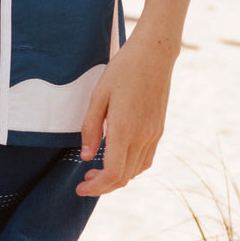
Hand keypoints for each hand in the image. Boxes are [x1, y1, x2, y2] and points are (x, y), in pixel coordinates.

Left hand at [76, 23, 176, 196]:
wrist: (155, 53)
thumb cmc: (123, 69)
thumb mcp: (99, 94)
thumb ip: (91, 127)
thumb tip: (86, 157)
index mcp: (124, 129)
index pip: (112, 174)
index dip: (95, 188)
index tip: (80, 187)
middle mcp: (142, 137)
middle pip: (124, 177)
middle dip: (103, 185)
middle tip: (85, 179)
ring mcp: (153, 134)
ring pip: (136, 171)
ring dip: (117, 177)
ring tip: (98, 170)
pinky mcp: (159, 129)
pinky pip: (146, 159)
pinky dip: (131, 167)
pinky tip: (118, 157)